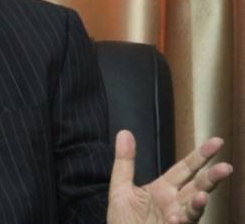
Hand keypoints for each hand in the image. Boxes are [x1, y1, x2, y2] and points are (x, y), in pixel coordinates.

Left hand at [107, 130, 232, 223]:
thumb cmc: (123, 219)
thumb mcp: (120, 188)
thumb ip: (124, 162)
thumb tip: (124, 132)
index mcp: (164, 189)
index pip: (185, 168)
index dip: (200, 155)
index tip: (217, 141)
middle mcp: (174, 203)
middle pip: (197, 187)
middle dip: (211, 178)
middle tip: (226, 167)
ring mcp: (175, 219)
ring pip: (193, 210)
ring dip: (199, 204)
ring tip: (202, 195)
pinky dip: (178, 223)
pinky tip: (175, 219)